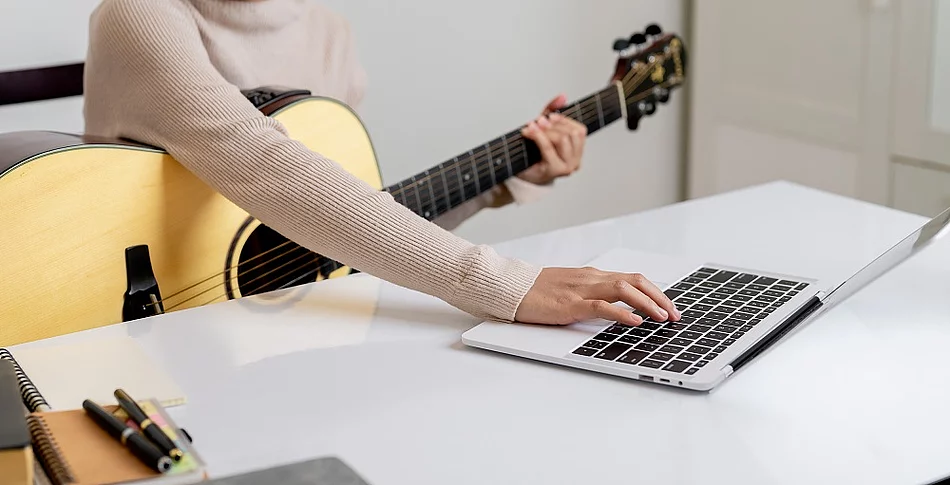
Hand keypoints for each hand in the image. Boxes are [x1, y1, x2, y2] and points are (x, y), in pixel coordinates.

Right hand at [515, 267, 680, 325]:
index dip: (655, 292)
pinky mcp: (569, 304)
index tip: (670, 307)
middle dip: (660, 298)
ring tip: (662, 318)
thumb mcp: (570, 290)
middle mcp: (591, 278)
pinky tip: (635, 322)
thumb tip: (617, 310)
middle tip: (675, 315)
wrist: (511, 287)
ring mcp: (580, 290)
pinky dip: (622, 313)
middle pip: (635, 281)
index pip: (632, 279)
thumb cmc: (537, 292)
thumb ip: (592, 295)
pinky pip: (601, 306)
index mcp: (592, 275)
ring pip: (623, 289)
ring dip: (647, 304)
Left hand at [518, 94, 587, 185]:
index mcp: (577, 151)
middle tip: (539, 121)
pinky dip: (538, 137)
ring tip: (532, 127)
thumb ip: (552, 112)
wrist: (521, 174)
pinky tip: (529, 132)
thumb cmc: (533, 154)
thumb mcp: (544, 128)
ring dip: (545, 130)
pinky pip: (549, 148)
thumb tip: (562, 96)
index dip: (565, 120)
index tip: (550, 116)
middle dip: (554, 125)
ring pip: (562, 139)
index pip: (580, 131)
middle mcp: (575, 161)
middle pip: (571, 134)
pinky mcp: (554, 171)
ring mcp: (567, 167)